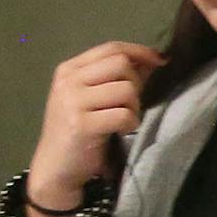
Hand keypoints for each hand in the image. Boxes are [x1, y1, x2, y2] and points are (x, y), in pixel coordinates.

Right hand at [25, 41, 163, 216]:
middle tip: (130, 104)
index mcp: (69, 69)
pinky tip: (121, 131)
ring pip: (126, 89)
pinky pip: (124, 114)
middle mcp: (68, 81)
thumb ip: (120, 76)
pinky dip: (131, 123)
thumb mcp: (94, 97)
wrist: (56, 167)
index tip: (160, 60)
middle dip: (135, 83)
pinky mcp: (82, 125)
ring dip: (134, 106)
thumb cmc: (80, 130)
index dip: (140, 51)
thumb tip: (153, 58)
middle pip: (121, 64)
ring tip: (123, 120)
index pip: (111, 48)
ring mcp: (72, 102)